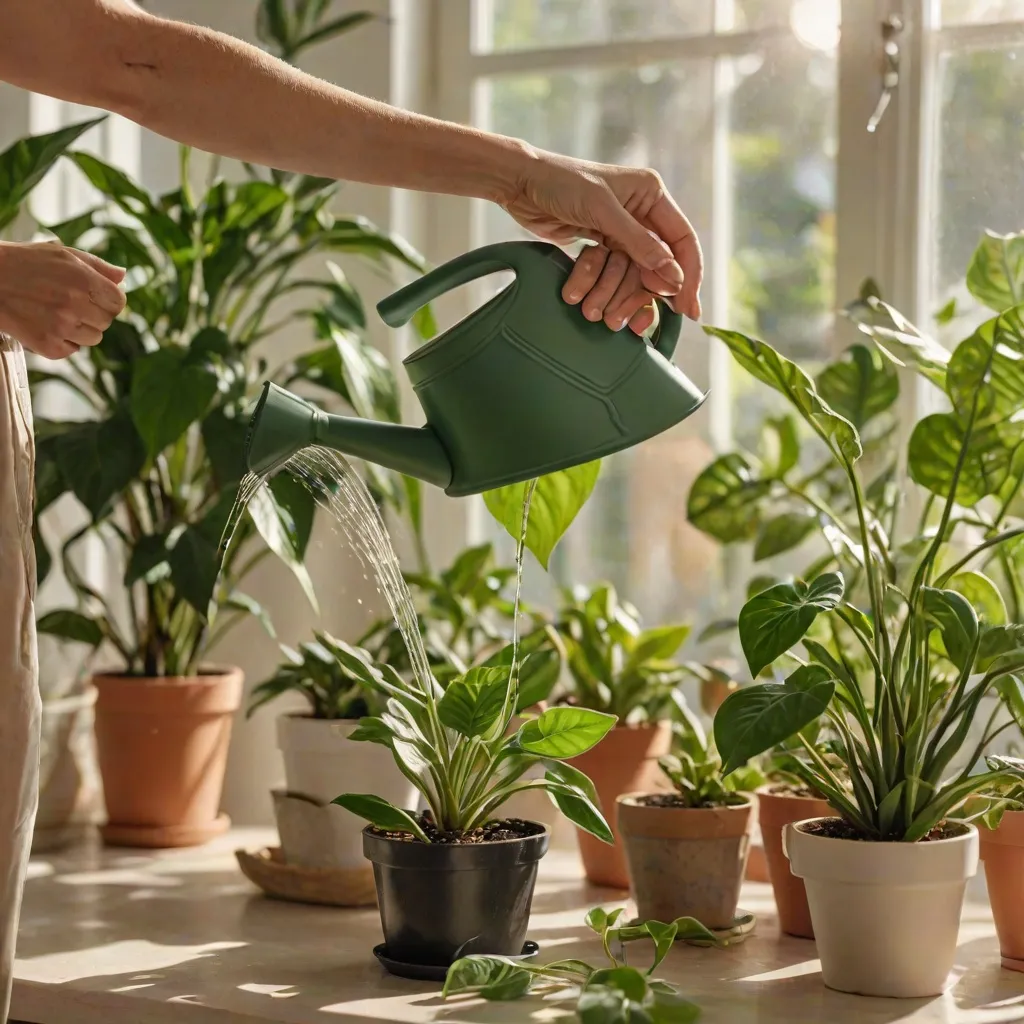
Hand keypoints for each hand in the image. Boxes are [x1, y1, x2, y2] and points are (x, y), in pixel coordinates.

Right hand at [0, 240, 125, 359]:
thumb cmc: (24, 263)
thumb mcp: (62, 254)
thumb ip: (97, 266)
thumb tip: (123, 276)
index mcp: (83, 280)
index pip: (118, 302)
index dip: (109, 300)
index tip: (96, 298)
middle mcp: (75, 304)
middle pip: (106, 322)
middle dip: (93, 314)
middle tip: (70, 303)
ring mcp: (62, 327)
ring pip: (93, 339)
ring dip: (80, 329)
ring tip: (56, 313)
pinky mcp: (48, 345)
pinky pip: (72, 350)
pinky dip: (63, 342)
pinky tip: (46, 325)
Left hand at [501, 151, 703, 320]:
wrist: (520, 184)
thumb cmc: (561, 184)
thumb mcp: (602, 210)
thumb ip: (638, 242)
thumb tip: (673, 276)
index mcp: (651, 195)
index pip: (682, 240)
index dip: (688, 275)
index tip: (688, 308)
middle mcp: (642, 212)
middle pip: (659, 264)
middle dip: (643, 295)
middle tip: (635, 324)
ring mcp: (621, 230)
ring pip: (632, 274)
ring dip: (616, 296)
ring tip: (600, 316)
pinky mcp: (602, 244)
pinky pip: (611, 274)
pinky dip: (601, 288)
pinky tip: (588, 302)